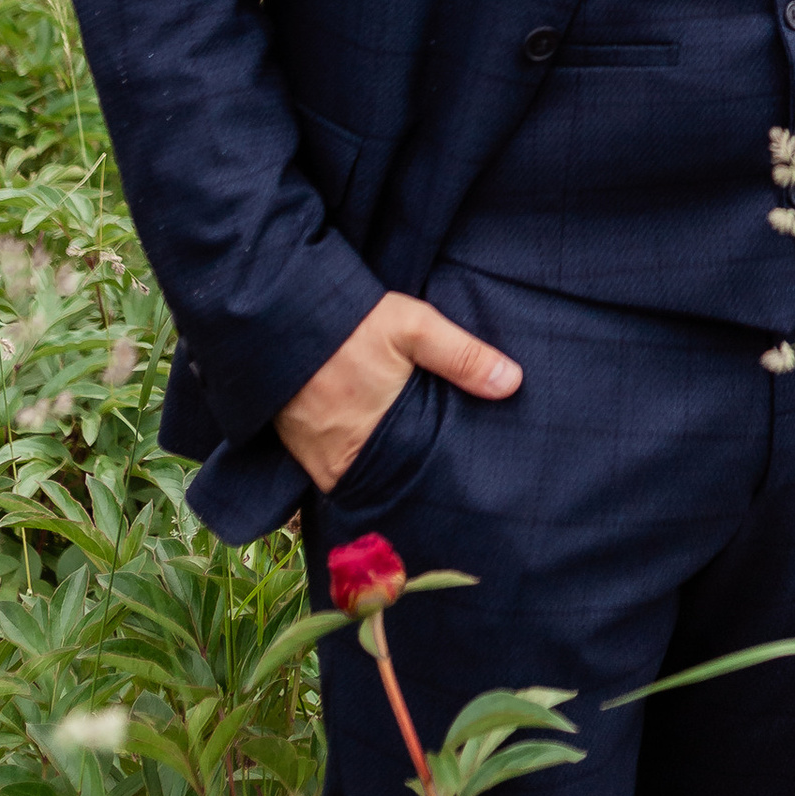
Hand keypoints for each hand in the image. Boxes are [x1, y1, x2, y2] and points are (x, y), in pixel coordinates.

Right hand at [275, 290, 521, 492]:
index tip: (461, 476)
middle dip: (413, 478)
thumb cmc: (353, 321)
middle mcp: (346, 457)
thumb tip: (513, 383)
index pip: (420, 475)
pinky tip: (372, 450)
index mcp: (381, 433)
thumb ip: (463, 357)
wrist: (281, 314)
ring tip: (409, 464)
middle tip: (440, 472)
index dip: (439, 477)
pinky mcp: (299, 451)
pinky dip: (353, 464)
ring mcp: (318, 459)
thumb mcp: (414, 327)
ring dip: (383, 472)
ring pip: (362, 479)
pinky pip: (333, 472)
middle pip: (391, 481)